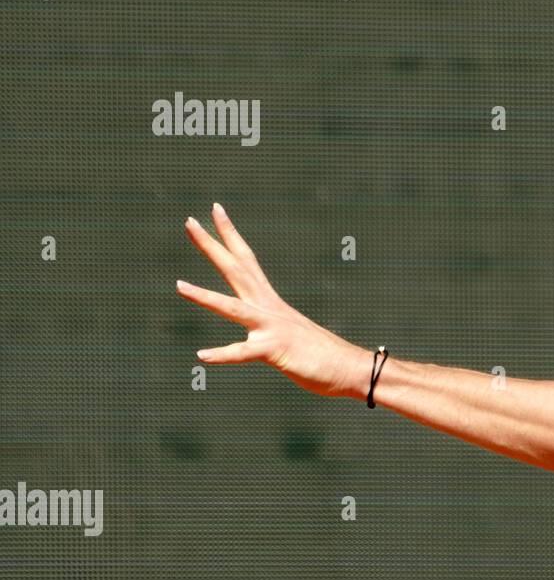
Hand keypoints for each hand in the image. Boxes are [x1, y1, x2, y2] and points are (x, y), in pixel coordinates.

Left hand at [176, 203, 369, 398]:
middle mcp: (269, 308)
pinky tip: (202, 355)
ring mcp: (272, 328)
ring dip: (205, 297)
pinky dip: (223, 354)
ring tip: (178, 285)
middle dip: (211, 245)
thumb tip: (258, 335)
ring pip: (233, 308)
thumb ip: (269, 330)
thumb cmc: (321, 356)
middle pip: (236, 270)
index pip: (246, 260)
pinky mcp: (275, 351)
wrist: (349, 368)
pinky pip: (244, 353)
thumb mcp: (289, 336)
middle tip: (188, 220)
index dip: (230, 234)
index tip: (216, 211)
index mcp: (270, 302)